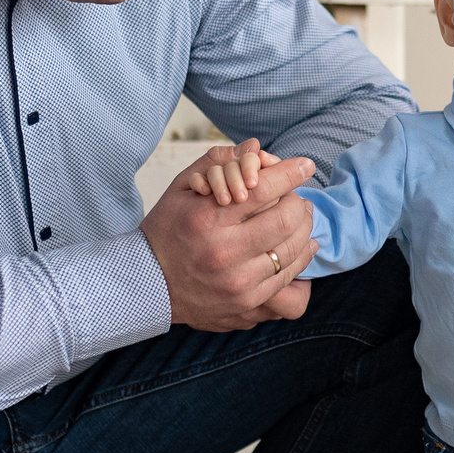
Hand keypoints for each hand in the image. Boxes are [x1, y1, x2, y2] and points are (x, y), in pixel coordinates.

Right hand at [144, 146, 319, 329]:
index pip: (262, 189)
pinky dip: (300, 260)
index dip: (290, 173)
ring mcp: (238, 283)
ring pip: (292, 252)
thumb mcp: (180, 191)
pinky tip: (301, 247)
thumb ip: (216, 164)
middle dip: (299, 203)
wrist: (148, 285)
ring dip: (304, 230)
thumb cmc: (166, 231)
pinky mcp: (247, 305)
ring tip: (303, 219)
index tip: (305, 165)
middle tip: (299, 197)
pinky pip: (288, 280)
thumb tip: (256, 147)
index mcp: (206, 219)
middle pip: (285, 220)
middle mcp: (223, 253)